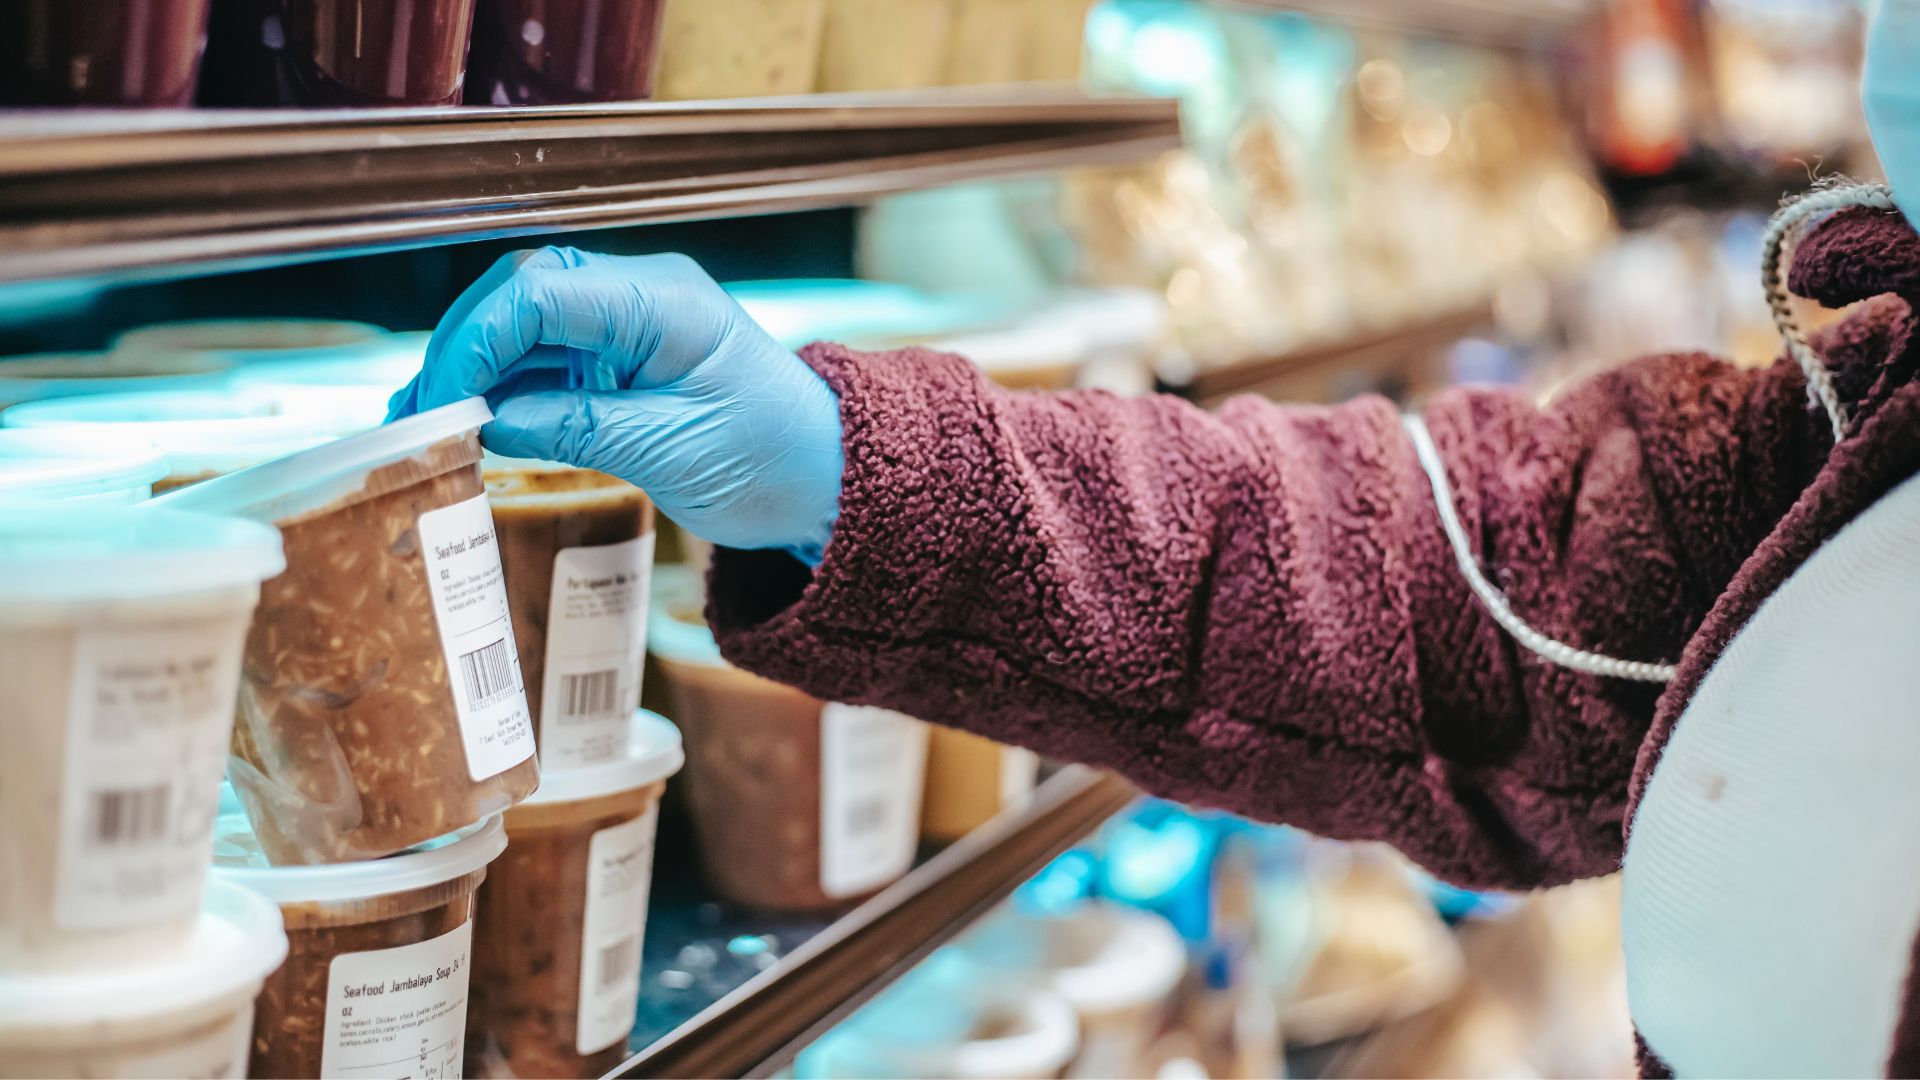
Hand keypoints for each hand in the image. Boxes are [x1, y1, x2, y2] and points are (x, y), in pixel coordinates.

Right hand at [388, 247, 842, 562]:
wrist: (824, 476)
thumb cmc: (773, 459)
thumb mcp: (672, 452)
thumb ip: (576, 427)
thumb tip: (488, 422)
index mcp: (664, 302)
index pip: (540, 294)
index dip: (476, 343)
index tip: (444, 403)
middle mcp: (642, 297)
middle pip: (521, 294)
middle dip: (462, 348)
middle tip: (420, 414)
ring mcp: (630, 324)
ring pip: (525, 324)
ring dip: (473, 368)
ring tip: (425, 423)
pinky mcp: (621, 359)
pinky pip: (546, 357)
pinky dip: (502, 387)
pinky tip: (468, 422)